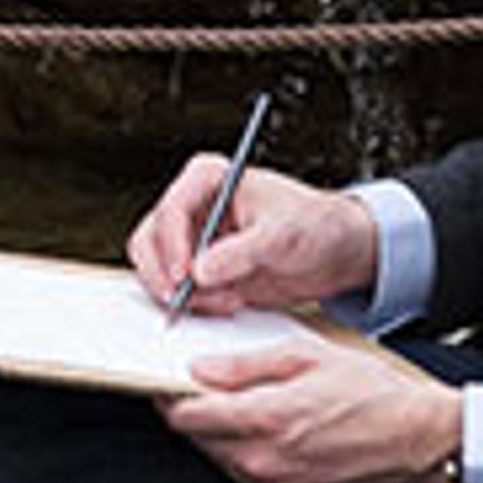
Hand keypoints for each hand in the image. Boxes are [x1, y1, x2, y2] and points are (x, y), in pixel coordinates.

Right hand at [124, 159, 377, 316]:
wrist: (332, 251)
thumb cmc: (313, 225)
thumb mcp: (283, 235)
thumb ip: (242, 252)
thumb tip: (201, 271)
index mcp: (209, 178)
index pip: (171, 210)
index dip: (172, 248)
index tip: (186, 278)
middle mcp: (193, 205)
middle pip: (150, 241)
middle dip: (168, 276)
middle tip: (190, 300)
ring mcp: (192, 238)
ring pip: (155, 269)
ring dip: (182, 294)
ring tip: (225, 301)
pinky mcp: (198, 267)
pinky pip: (174, 289)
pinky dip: (193, 304)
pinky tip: (226, 304)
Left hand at [160, 344, 459, 482]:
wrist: (420, 443)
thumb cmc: (374, 395)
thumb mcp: (308, 357)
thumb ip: (246, 366)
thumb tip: (200, 371)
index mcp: (264, 419)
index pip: (186, 416)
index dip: (170, 397)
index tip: (170, 383)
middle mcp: (262, 460)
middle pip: (197, 440)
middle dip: (194, 414)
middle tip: (208, 390)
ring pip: (219, 459)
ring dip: (219, 435)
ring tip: (245, 409)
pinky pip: (246, 476)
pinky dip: (245, 454)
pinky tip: (268, 434)